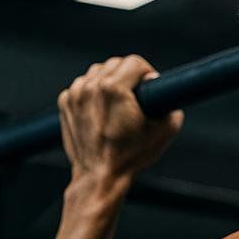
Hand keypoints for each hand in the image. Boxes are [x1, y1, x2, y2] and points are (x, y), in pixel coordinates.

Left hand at [57, 55, 182, 183]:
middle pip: (115, 64)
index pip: (134, 62)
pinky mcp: (65, 103)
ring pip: (97, 72)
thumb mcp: (165, 130)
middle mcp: (91, 86)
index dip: (148, 73)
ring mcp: (75, 94)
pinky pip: (83, 86)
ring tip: (118, 103)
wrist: (100, 175)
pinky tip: (102, 110)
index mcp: (114, 89)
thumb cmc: (132, 155)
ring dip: (109, 81)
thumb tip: (166, 94)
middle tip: (136, 96)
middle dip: (128, 76)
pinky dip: (93, 92)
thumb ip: (172, 106)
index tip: (150, 87)